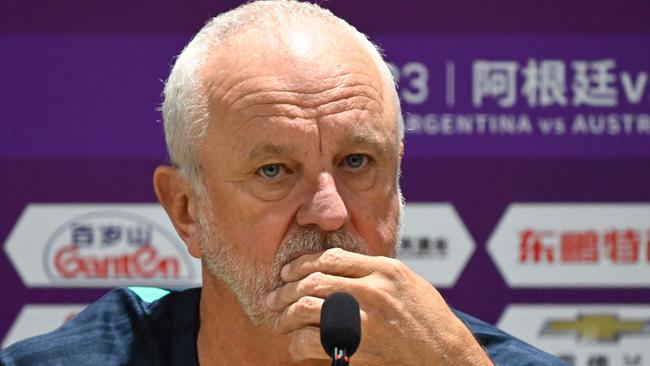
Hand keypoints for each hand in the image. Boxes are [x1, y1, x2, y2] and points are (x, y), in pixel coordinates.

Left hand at [265, 248, 492, 364]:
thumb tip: (338, 265)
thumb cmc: (429, 320)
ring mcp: (365, 320)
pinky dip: (298, 343)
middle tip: (273, 297)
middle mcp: (373, 290)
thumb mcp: (408, 284)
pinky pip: (311, 341)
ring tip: (279, 320)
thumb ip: (374, 272)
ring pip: (306, 306)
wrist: (447, 358)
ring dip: (285, 314)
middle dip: (286, 289)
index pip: (330, 257)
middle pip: (313, 280)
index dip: (302, 263)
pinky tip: (297, 345)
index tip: (287, 271)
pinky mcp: (357, 349)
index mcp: (385, 270)